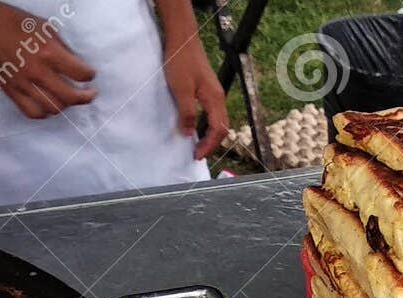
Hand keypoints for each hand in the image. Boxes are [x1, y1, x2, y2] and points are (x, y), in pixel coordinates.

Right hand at [0, 0, 95, 118]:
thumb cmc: (10, 20)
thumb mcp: (43, 26)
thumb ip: (62, 47)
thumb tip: (75, 63)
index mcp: (48, 52)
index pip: (80, 73)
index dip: (89, 75)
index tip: (89, 74)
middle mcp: (37, 72)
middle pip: (71, 97)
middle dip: (85, 97)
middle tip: (89, 94)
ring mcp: (23, 84)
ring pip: (53, 108)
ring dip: (65, 105)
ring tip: (68, 99)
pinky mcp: (10, 91)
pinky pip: (32, 112)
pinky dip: (44, 113)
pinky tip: (48, 106)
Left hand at [160, 20, 228, 158]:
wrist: (182, 37)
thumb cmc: (180, 61)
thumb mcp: (180, 90)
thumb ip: (186, 113)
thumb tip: (188, 133)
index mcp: (214, 99)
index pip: (218, 130)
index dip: (209, 146)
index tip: (197, 156)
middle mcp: (218, 97)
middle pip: (222, 127)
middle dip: (212, 143)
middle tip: (198, 154)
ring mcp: (214, 92)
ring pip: (218, 119)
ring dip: (209, 134)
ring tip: (198, 143)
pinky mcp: (207, 87)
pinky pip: (212, 111)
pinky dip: (206, 123)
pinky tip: (196, 125)